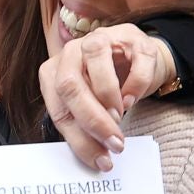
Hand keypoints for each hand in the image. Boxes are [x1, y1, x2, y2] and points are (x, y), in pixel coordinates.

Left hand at [38, 25, 176, 170]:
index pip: (58, 107)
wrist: (138, 62)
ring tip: (120, 118)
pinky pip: (133, 59)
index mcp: (54, 72)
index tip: (99, 158)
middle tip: (113, 142)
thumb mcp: (90, 107)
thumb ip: (85, 127)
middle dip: (92, 120)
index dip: (78, 137)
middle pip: (70, 84)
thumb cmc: (108, 87)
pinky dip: (135, 84)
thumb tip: (97, 157)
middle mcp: (71, 52)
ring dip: (108, 96)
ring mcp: (100, 39)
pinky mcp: (130, 36)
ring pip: (95, 59)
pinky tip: (132, 99)